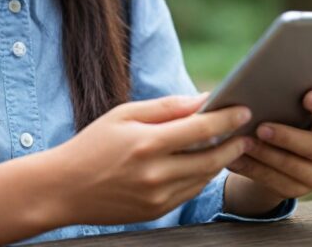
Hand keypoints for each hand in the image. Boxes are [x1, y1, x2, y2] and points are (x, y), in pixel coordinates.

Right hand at [48, 93, 254, 225]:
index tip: (243, 110)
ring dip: (221, 161)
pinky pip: (189, 192)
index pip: (200, 129)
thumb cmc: (92, 144)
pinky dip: (201, 176)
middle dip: (233, 143)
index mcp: (146, 144)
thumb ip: (164, 108)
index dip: (226, 119)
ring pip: (203, 177)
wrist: (63, 188)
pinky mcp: (155, 212)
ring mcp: (157, 197)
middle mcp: (155, 174)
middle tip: (247, 131)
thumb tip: (200, 100)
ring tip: (232, 145)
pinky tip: (205, 163)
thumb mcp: (123, 115)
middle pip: (210, 158)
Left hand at [224, 90, 311, 211]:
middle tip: (261, 128)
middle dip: (287, 137)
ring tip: (243, 143)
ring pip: (293, 167)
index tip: (307, 96)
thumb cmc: (275, 117)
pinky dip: (252, 168)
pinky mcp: (297, 189)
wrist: (271, 154)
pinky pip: (274, 181)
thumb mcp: (279, 107)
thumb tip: (252, 85)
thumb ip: (277, 97)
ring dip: (266, 155)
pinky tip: (234, 159)